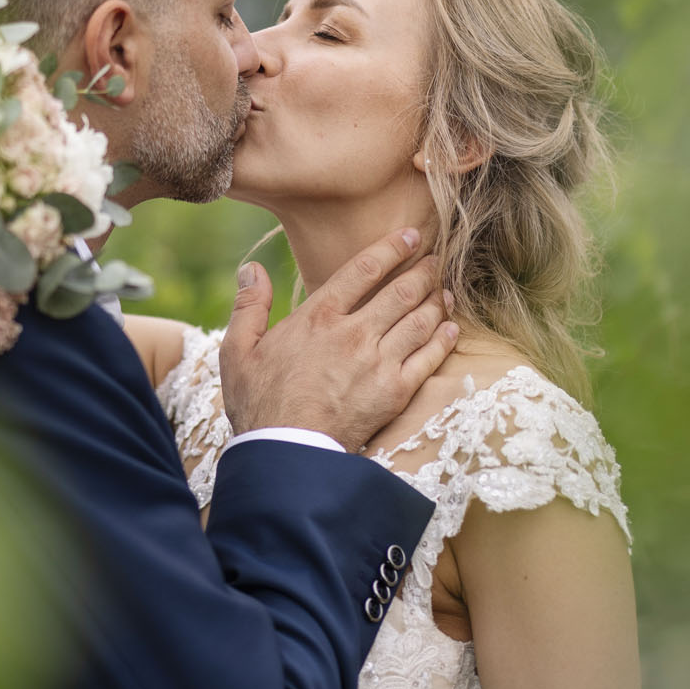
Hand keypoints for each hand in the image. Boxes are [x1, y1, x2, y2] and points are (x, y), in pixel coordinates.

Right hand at [219, 226, 458, 451]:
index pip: (364, 269)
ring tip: (445, 290)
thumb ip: (249, 305)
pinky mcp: (395, 391)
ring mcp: (379, 362)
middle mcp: (354, 333)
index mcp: (319, 316)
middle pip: (401, 291)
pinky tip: (450, 328)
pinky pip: (429, 358)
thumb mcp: (238, 350)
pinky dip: (443, 339)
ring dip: (437, 300)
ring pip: (420, 320)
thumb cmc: (260, 403)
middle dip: (424, 271)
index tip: (411, 237)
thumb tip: (251, 268)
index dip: (391, 248)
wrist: (288, 451)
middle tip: (436, 260)